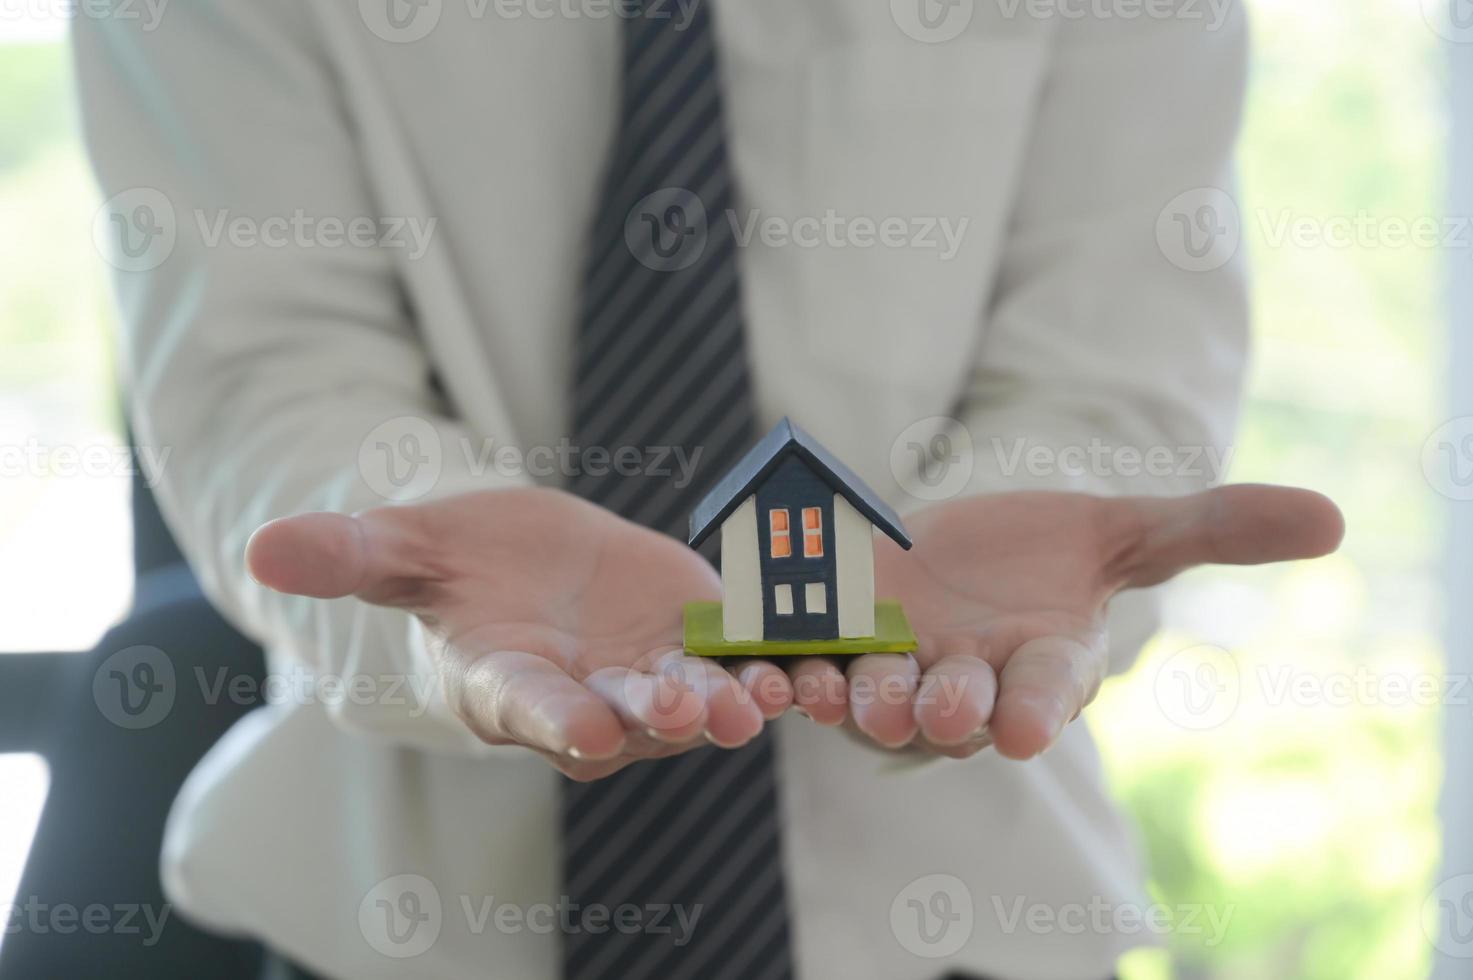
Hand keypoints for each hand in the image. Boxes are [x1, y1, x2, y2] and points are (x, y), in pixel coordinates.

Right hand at [244, 488, 794, 779]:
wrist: (524, 564)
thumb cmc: (456, 565)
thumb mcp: (404, 548)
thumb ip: (351, 556)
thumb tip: (260, 548)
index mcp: (509, 684)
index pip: (530, 708)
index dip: (557, 715)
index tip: (583, 725)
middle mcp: (585, 699)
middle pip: (626, 720)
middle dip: (659, 717)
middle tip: (691, 711)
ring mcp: (648, 677)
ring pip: (693, 702)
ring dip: (731, 700)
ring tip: (767, 691)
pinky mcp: (698, 643)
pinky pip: (739, 660)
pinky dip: (773, 659)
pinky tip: (810, 649)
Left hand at [785, 485, 1342, 759]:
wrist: (962, 552)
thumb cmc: (1049, 550)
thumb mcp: (1128, 530)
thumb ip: (1212, 529)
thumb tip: (1333, 518)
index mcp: (1042, 666)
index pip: (1046, 693)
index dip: (1036, 707)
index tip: (1025, 725)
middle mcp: (971, 685)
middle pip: (956, 708)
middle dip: (947, 706)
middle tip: (939, 702)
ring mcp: (898, 674)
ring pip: (876, 702)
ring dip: (860, 698)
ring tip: (849, 683)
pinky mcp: (837, 653)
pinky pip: (812, 672)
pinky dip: (793, 670)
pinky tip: (777, 657)